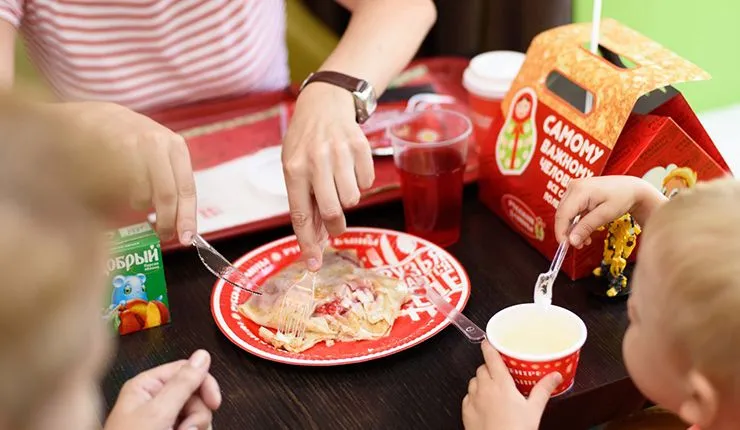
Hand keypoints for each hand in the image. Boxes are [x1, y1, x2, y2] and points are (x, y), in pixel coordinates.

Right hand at [57, 101, 196, 244]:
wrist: (91, 116)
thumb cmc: (129, 140)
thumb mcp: (158, 152)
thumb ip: (170, 181)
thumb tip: (180, 222)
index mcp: (175, 146)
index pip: (186, 187)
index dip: (187, 217)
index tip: (186, 238)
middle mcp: (156, 143)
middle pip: (166, 196)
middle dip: (165, 221)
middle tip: (162, 235)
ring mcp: (131, 146)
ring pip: (140, 196)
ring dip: (137, 205)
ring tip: (130, 194)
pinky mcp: (106, 151)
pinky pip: (118, 191)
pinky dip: (118, 198)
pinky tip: (113, 184)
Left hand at [104, 350, 220, 429]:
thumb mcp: (158, 413)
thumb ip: (182, 384)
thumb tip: (202, 356)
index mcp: (146, 387)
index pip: (185, 370)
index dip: (203, 384)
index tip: (214, 402)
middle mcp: (154, 401)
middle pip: (195, 394)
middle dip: (196, 415)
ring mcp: (162, 420)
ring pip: (197, 415)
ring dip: (194, 429)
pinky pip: (193, 429)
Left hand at [282, 83, 374, 269]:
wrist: (325, 103)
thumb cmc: (305, 141)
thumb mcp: (293, 167)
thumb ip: (304, 201)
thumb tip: (317, 241)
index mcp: (294, 168)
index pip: (301, 214)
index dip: (307, 243)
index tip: (313, 264)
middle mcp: (316, 160)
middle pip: (332, 210)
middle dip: (335, 225)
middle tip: (336, 226)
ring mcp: (340, 152)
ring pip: (352, 199)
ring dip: (347, 199)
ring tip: (339, 182)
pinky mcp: (360, 147)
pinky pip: (366, 182)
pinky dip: (360, 182)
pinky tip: (350, 168)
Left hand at [462, 342, 560, 429]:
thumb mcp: (534, 409)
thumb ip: (543, 389)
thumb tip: (554, 376)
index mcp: (500, 383)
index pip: (490, 357)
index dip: (489, 346)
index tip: (489, 341)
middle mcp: (484, 388)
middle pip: (482, 368)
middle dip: (489, 367)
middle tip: (500, 373)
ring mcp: (473, 399)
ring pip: (473, 381)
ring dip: (481, 381)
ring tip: (493, 389)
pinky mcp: (466, 411)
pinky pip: (467, 396)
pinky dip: (474, 395)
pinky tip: (484, 403)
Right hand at [554, 176, 665, 247]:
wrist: (631, 188)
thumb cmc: (623, 197)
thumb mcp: (605, 215)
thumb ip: (586, 227)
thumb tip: (572, 241)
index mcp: (579, 190)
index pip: (563, 214)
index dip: (561, 232)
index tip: (565, 246)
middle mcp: (573, 187)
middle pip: (562, 214)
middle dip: (568, 232)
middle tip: (578, 245)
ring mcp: (574, 189)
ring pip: (565, 214)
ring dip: (573, 229)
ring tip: (585, 240)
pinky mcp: (577, 194)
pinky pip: (571, 211)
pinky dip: (576, 223)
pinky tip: (585, 231)